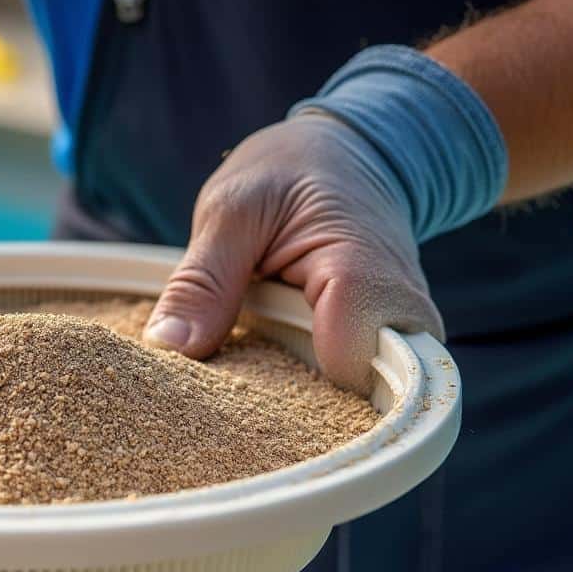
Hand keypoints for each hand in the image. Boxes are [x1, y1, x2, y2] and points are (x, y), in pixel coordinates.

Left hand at [142, 113, 444, 391]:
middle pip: (353, 405)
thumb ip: (203, 281)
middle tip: (218, 395)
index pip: (344, 367)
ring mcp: (402, 346)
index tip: (217, 385)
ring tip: (237, 383)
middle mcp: (405, 323)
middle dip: (284, 414)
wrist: (348, 157)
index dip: (279, 391)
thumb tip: (167, 349)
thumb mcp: (232, 211)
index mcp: (367, 277)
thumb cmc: (292, 172)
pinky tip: (260, 380)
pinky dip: (300, 395)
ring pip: (351, 409)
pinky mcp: (383, 359)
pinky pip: (346, 396)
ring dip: (290, 406)